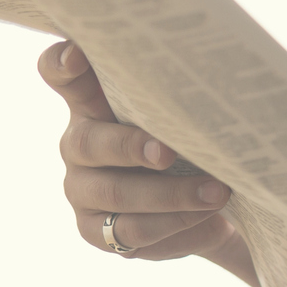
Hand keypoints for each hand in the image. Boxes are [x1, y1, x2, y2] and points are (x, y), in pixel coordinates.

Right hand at [38, 40, 248, 277]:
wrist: (211, 210)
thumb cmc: (197, 149)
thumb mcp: (192, 120)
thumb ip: (187, 101)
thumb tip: (224, 83)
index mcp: (96, 106)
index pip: (62, 75)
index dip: (62, 65)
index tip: (76, 55)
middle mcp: (79, 145)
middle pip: (89, 143)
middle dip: (132, 147)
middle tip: (170, 153)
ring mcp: (82, 190)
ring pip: (116, 194)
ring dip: (172, 195)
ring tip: (218, 194)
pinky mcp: (96, 231)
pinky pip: (133, 232)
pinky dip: (176, 226)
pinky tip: (211, 222)